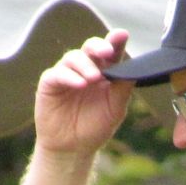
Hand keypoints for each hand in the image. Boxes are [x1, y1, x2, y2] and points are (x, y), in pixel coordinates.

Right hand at [34, 31, 133, 156]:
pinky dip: (69, 77)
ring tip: (94, 78)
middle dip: (98, 46)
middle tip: (107, 52)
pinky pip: (57, 73)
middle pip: (90, 48)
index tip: (121, 35)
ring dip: (85, 65)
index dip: (115, 41)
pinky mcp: (50, 83)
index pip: (111, 52)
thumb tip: (135, 68)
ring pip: (73, 57)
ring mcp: (66, 74)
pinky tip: (80, 84)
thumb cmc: (95, 128)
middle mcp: (85, 69)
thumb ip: (123, 88)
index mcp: (104, 72)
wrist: (72, 150)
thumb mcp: (115, 109)